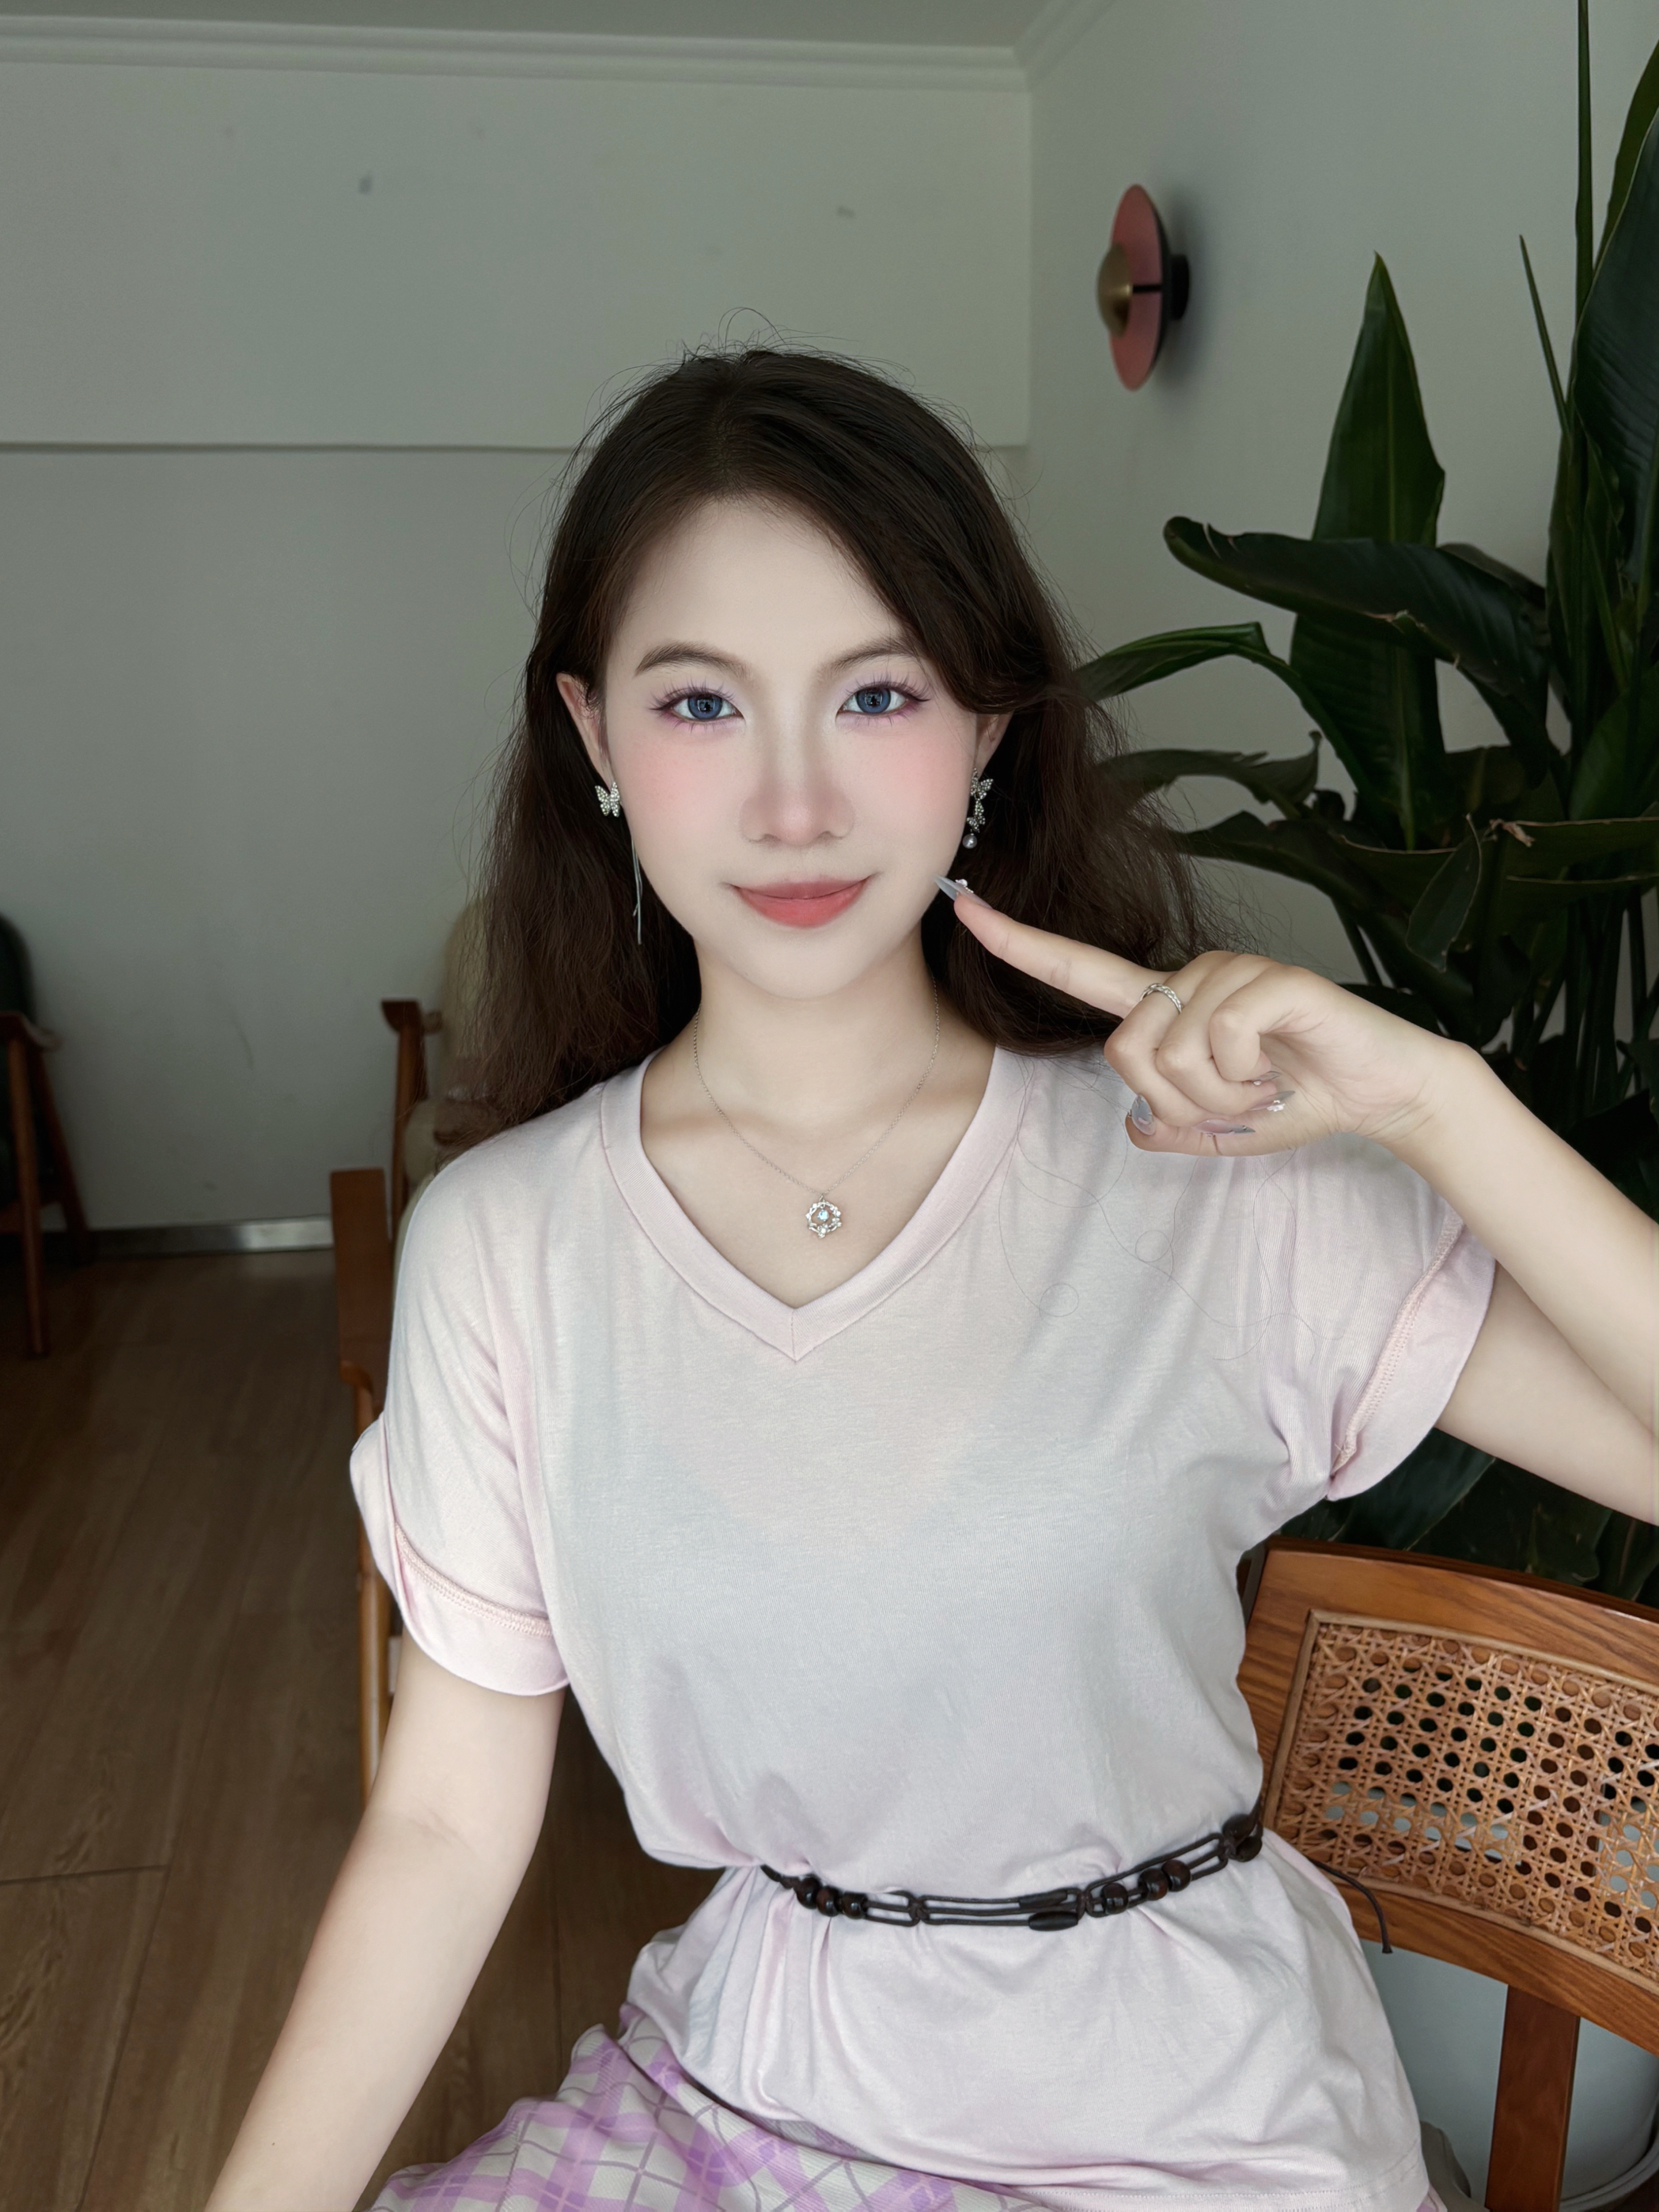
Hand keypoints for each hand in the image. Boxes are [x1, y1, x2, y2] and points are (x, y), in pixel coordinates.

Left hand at [944, 885, 1461, 1154]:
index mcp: (1167, 1005)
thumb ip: (1171, 1130)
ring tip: (1265, 1080)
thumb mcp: (1221, 1130)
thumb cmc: (1299, 1098)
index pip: (1078, 970)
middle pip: (1125, 1049)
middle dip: (1176, 1100)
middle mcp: (1190, 977)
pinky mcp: (1273, 978)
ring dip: (1221, 1093)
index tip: (965, 905)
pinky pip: (1220, 1037)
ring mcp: (1231, 971)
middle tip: (1235, 1097)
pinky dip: (1247, 1074)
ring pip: (1173, 1053)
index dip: (1019, 943)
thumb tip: (1134, 1128)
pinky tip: (1282, 1067)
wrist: (1379, 1091)